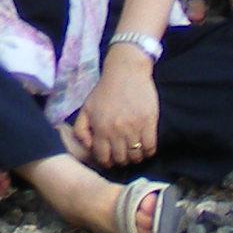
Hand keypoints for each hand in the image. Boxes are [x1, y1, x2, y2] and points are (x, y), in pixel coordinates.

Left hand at [71, 50, 159, 169]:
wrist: (126, 71)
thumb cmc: (105, 90)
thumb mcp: (86, 108)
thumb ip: (81, 129)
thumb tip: (88, 147)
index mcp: (100, 128)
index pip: (103, 157)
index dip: (107, 161)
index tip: (110, 158)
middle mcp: (117, 131)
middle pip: (121, 159)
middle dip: (121, 160)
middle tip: (123, 154)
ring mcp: (134, 127)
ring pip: (136, 155)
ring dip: (135, 157)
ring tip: (134, 151)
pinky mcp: (149, 122)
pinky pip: (151, 147)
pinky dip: (148, 151)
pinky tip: (145, 147)